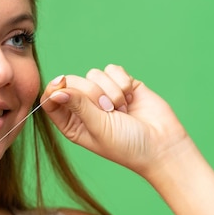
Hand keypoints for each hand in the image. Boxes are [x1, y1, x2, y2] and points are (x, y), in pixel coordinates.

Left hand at [41, 64, 189, 175]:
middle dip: (92, 91)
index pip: (51, 99)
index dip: (55, 87)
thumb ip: (78, 105)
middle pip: (72, 81)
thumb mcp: (98, 127)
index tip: (62, 83)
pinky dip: (123, 82)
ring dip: (111, 90)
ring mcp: (103, 94)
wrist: (161, 144)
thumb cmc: (126, 144)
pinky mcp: (121, 84)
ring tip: (122, 109)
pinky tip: (131, 97)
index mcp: (71, 122)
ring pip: (94, 73)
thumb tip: (56, 89)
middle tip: (108, 109)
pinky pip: (113, 69)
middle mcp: (84, 107)